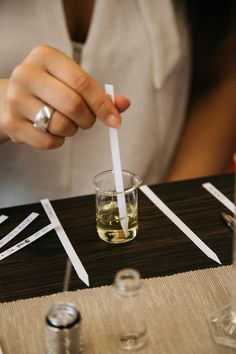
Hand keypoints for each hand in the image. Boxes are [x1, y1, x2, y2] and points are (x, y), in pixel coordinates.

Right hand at [0, 45, 129, 148]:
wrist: (9, 98)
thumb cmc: (48, 89)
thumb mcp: (71, 82)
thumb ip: (98, 93)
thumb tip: (123, 104)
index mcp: (45, 56)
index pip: (82, 82)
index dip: (103, 105)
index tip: (115, 120)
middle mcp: (26, 73)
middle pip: (73, 104)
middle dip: (88, 119)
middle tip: (87, 121)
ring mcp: (15, 99)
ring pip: (61, 125)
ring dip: (72, 130)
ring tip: (65, 122)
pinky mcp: (11, 123)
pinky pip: (48, 142)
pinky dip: (58, 141)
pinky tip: (51, 131)